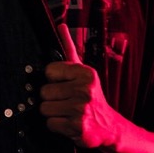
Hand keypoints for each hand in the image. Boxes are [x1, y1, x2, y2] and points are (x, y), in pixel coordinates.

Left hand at [39, 23, 117, 148]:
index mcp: (85, 73)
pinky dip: (57, 125)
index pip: (49, 71)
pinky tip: (69, 122)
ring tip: (67, 111)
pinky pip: (50, 123)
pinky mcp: (78, 127)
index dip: (53, 79)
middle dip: (51, 98)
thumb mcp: (83, 71)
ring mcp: (81, 108)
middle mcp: (84, 89)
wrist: (109, 126)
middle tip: (66, 100)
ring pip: (44, 108)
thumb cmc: (91, 96)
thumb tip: (61, 26)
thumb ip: (70, 49)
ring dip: (53, 112)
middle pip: (44, 91)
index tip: (64, 84)